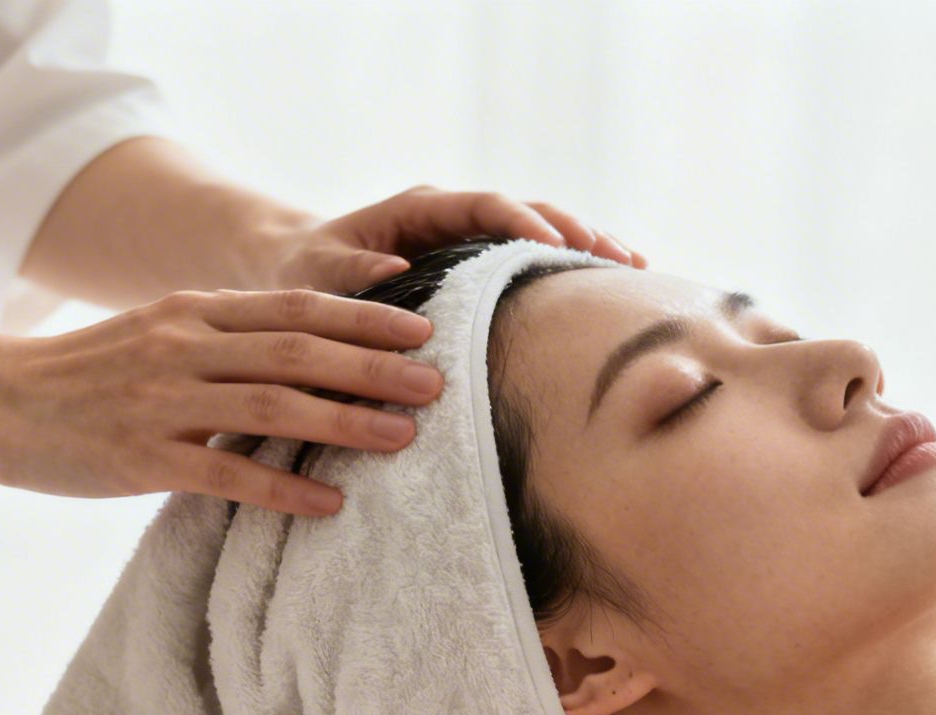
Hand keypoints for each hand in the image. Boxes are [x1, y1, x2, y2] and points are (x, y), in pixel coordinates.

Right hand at [0, 288, 443, 515]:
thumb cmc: (80, 376)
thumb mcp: (153, 335)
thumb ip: (219, 341)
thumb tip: (298, 355)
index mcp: (192, 314)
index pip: (295, 308)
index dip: (365, 318)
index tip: (424, 330)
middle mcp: (184, 348)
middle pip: (299, 350)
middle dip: (375, 368)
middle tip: (439, 383)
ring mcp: (163, 402)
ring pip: (274, 407)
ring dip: (346, 422)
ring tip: (405, 438)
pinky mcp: (141, 458)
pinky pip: (226, 474)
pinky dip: (284, 489)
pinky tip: (330, 505)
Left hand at [266, 185, 647, 293]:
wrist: (300, 273)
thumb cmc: (304, 274)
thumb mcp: (317, 274)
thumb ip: (350, 272)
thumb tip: (395, 271)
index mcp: (419, 210)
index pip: (483, 206)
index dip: (523, 223)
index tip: (556, 245)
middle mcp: (453, 217)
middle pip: (527, 211)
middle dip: (574, 231)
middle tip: (617, 257)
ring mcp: (471, 240)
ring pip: (541, 233)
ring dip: (586, 248)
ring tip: (635, 269)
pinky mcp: (479, 266)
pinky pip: (532, 262)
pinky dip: (570, 271)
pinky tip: (612, 287)